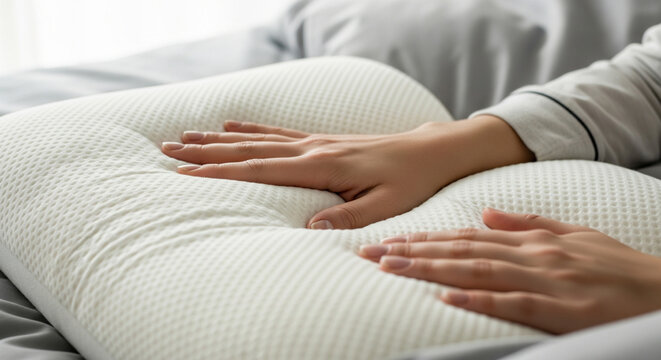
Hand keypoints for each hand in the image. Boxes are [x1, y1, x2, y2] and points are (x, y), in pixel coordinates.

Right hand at [161, 116, 532, 228]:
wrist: (432, 149)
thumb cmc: (411, 179)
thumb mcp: (388, 205)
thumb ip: (349, 217)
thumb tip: (310, 228)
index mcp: (324, 165)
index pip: (262, 169)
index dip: (222, 171)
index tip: (186, 172)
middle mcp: (314, 148)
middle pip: (250, 149)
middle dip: (207, 151)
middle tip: (168, 148)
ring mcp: (317, 141)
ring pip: (259, 138)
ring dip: (221, 138)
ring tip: (187, 136)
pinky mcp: (323, 140)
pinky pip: (280, 132)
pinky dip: (252, 128)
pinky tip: (233, 125)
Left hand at [359, 208, 660, 333]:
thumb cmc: (614, 266)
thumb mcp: (571, 234)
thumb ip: (526, 223)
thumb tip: (485, 215)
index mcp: (530, 240)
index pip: (465, 237)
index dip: (424, 238)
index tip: (390, 240)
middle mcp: (531, 255)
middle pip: (460, 251)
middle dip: (413, 251)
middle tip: (373, 252)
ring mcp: (545, 280)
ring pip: (477, 271)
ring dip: (431, 269)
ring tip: (393, 268)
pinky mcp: (560, 309)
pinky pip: (512, 302)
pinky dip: (479, 298)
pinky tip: (447, 297)